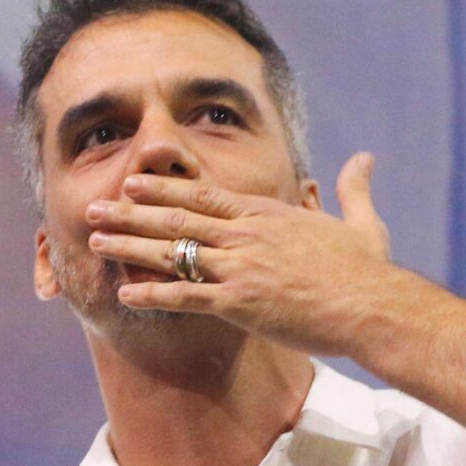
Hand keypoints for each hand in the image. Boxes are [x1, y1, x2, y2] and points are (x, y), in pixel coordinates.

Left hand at [83, 153, 406, 355]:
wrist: (372, 306)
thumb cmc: (368, 271)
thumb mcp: (363, 223)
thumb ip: (355, 189)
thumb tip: (365, 158)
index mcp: (266, 215)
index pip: (203, 195)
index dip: (162, 189)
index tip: (132, 182)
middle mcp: (246, 235)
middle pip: (176, 218)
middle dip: (129, 212)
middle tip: (93, 207)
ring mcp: (239, 267)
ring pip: (171, 252)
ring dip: (128, 247)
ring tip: (94, 243)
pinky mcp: (239, 303)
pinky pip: (185, 297)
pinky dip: (152, 295)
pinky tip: (123, 295)